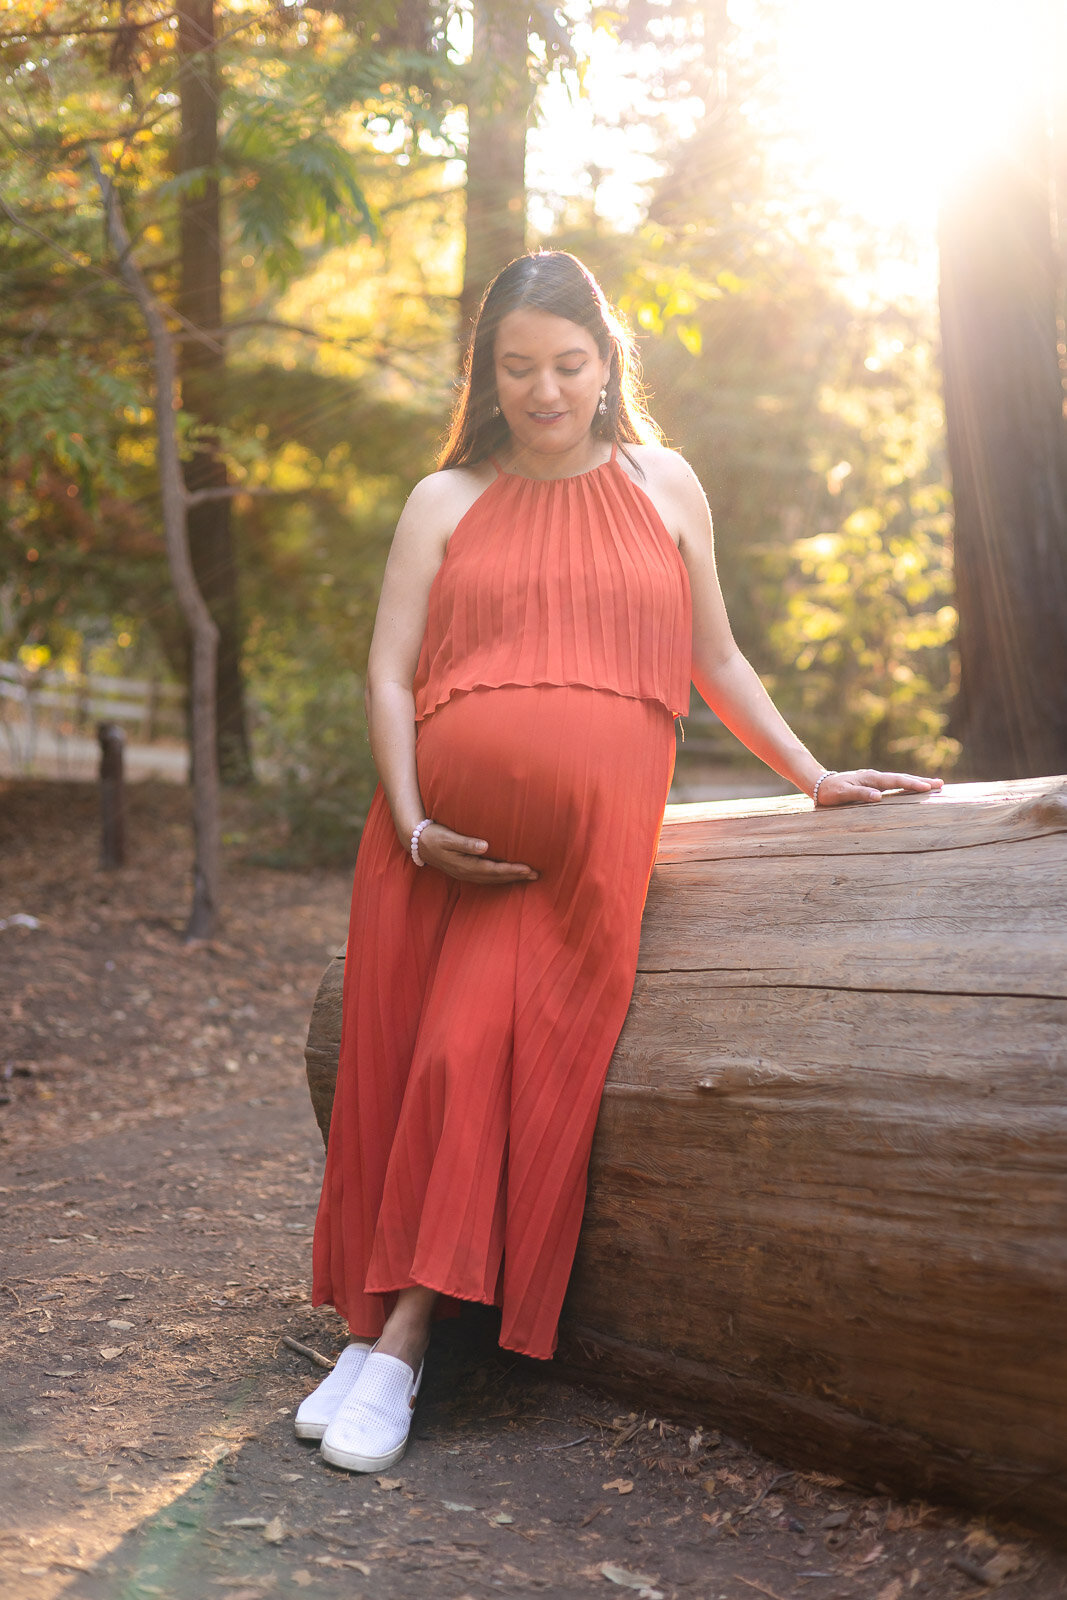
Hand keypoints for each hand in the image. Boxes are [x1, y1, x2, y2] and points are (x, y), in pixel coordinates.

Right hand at [416, 821, 538, 883]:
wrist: (417, 842)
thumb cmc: (434, 836)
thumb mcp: (448, 837)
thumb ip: (466, 842)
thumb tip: (485, 846)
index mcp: (465, 865)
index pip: (494, 870)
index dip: (512, 870)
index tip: (528, 868)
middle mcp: (467, 873)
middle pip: (497, 878)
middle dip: (516, 876)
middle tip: (536, 874)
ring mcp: (465, 874)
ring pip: (493, 879)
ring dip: (511, 878)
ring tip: (528, 875)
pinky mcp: (464, 870)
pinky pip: (487, 877)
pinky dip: (500, 877)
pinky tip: (508, 874)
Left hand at [814, 770, 943, 806]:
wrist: (820, 784)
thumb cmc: (830, 791)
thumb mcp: (842, 794)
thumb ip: (859, 795)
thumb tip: (878, 797)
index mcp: (871, 778)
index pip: (895, 781)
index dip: (912, 784)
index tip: (927, 787)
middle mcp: (875, 777)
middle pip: (902, 778)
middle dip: (921, 781)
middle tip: (940, 784)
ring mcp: (875, 780)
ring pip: (899, 781)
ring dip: (916, 782)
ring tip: (934, 785)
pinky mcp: (873, 784)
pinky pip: (893, 785)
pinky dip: (906, 786)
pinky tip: (913, 789)